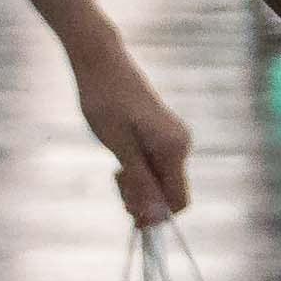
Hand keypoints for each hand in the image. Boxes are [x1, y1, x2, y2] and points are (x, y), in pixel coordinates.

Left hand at [71, 49, 193, 226]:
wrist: (101, 63)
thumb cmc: (106, 102)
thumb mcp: (119, 147)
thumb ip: (140, 182)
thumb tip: (155, 216)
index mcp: (174, 149)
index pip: (178, 201)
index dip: (157, 215)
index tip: (129, 214)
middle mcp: (180, 144)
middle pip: (169, 192)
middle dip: (144, 199)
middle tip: (117, 184)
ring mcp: (172, 138)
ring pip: (160, 180)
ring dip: (139, 186)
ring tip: (116, 172)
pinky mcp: (161, 134)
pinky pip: (156, 166)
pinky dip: (139, 171)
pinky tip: (120, 161)